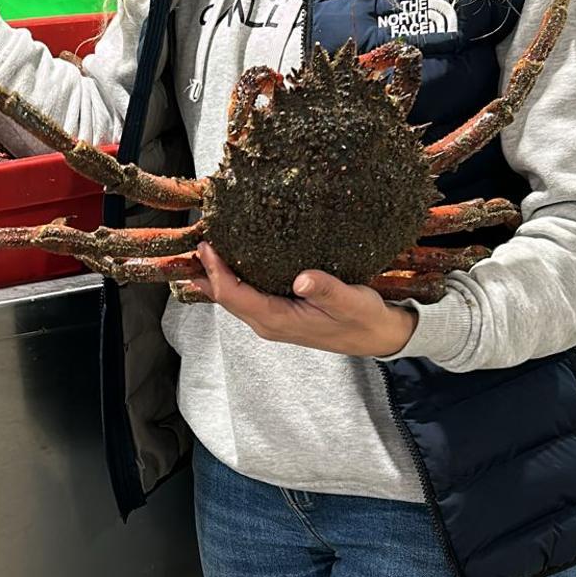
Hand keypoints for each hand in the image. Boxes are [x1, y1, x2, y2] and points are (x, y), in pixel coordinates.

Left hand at [189, 244, 416, 357]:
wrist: (379, 338)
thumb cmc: (365, 320)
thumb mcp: (352, 302)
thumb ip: (327, 290)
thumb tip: (302, 278)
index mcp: (279, 321)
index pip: (234, 296)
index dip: (216, 271)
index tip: (207, 245)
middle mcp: (268, 323)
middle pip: (225, 297)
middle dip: (208, 271)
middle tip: (196, 238)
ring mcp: (271, 320)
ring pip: (233, 297)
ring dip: (217, 275)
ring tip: (206, 246)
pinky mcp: (278, 313)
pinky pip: (246, 296)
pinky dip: (233, 278)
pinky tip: (231, 259)